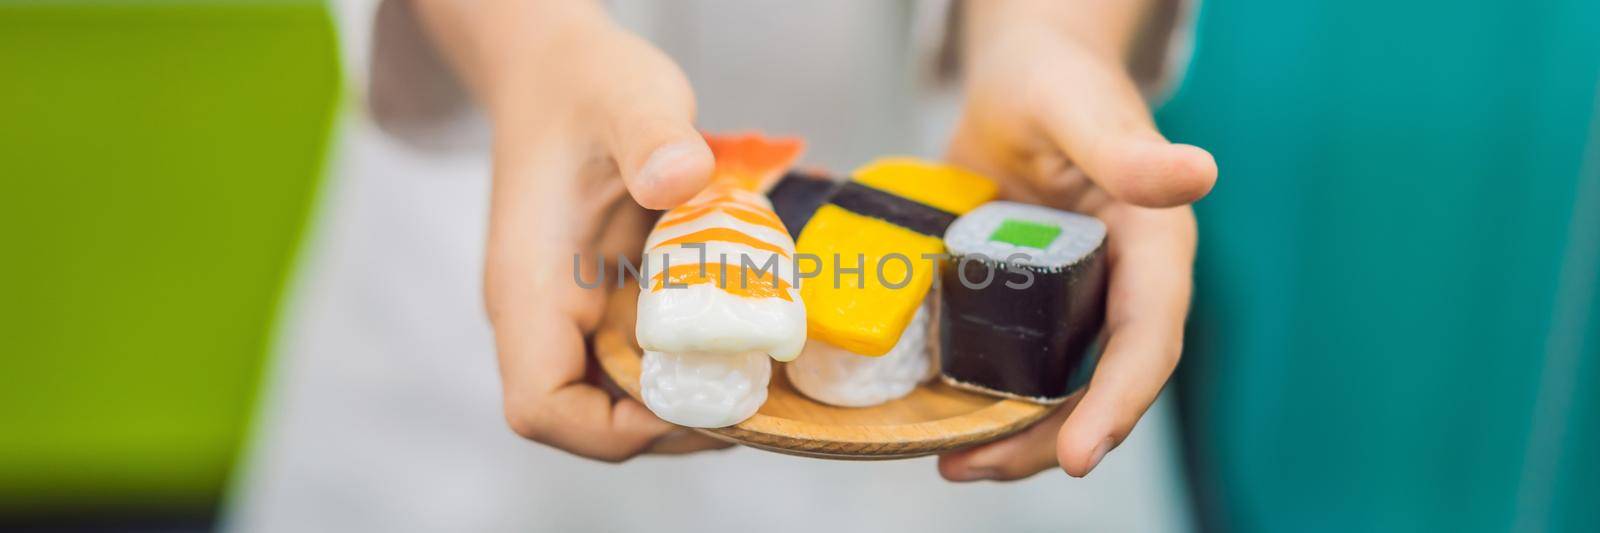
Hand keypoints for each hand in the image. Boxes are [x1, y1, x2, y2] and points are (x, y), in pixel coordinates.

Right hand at [418, 2, 729, 459]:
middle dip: (672, 423)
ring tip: (759, 375)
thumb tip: (680, 176)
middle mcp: (542, 316)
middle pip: (589, 420)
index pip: (541, 406)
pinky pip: (642, 359)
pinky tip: (743, 338)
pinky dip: (690, 363)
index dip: (611, 427)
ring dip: (688, 398)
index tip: (687, 397)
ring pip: (619, 397)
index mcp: (528, 286)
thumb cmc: (585, 85)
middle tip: (753, 395)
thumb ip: (652, 135)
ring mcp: (572, 315)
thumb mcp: (627, 96)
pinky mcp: (603, 305)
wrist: (559, 71)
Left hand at [937, 0, 1215, 479]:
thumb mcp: (1081, 110)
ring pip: (1058, 387)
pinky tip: (939, 419)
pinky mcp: (1030, 300)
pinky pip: (1017, 362)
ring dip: (1013, 435)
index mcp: (1156, 247)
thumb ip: (1128, 150)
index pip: (1149, 340)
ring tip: (953, 464)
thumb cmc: (1056, 78)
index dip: (1118, 402)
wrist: (1019, 76)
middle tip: (976, 469)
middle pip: (1100, 385)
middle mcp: (1123, 285)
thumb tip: (1198, 173)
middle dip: (1048, 440)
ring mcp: (1076, 299)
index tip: (1079, 456)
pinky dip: (984, 397)